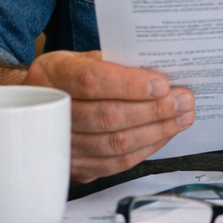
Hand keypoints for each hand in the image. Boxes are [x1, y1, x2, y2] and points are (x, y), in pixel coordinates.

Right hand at [25, 50, 193, 183]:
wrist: (39, 104)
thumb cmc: (70, 76)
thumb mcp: (84, 57)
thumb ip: (115, 63)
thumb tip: (159, 74)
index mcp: (52, 75)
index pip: (91, 81)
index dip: (129, 85)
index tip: (162, 84)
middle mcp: (50, 112)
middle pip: (106, 116)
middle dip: (153, 110)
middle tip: (184, 101)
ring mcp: (58, 144)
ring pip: (113, 144)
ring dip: (156, 131)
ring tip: (182, 118)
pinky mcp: (73, 166)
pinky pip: (113, 163)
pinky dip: (144, 149)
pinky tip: (163, 135)